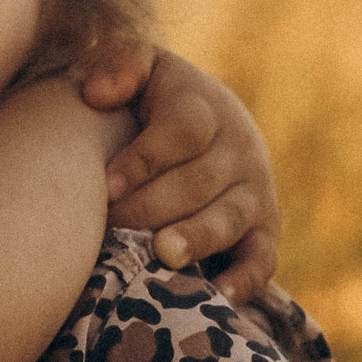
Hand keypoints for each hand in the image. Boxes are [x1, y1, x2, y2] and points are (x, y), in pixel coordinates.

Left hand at [73, 42, 279, 301]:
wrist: (209, 124)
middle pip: (200, 181)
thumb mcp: (140, 65)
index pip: (183, 131)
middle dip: (153, 206)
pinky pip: (263, 259)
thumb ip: (120, 63)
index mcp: (205, 107)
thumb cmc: (154, 98)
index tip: (106, 186)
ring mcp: (254, 192)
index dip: (145, 160)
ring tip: (163, 254)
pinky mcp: (264, 230)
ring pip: (229, 219)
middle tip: (112, 227)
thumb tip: (97, 92)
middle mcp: (238, 149)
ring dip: (197, 239)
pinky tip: (218, 298)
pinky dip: (245, 280)